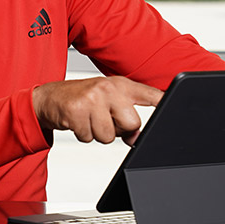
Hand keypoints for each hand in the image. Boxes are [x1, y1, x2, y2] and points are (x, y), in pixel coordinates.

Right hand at [32, 76, 162, 143]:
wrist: (49, 98)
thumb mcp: (107, 102)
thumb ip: (126, 117)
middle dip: (119, 129)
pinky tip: (78, 121)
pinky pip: (89, 137)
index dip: (164, 102)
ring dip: (98, 133)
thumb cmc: (82, 100)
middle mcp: (108, 88)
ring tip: (89, 119)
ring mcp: (92, 98)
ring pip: (109, 135)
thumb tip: (136, 138)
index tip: (176, 106)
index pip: (150, 94)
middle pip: (132, 123)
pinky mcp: (76, 111)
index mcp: (121, 85)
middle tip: (104, 118)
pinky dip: (83, 135)